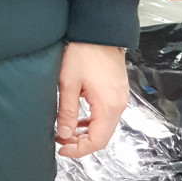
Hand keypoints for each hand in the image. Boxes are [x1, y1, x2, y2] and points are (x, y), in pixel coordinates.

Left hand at [55, 42, 128, 159]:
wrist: (99, 30)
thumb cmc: (83, 52)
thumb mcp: (68, 83)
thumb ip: (67, 111)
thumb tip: (65, 134)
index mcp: (108, 106)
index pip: (97, 141)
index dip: (79, 150)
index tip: (61, 148)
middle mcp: (119, 105)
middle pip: (103, 137)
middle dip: (81, 142)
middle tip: (61, 139)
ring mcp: (120, 98)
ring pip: (105, 126)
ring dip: (86, 132)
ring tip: (66, 129)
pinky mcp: (117, 91)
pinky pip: (107, 114)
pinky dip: (93, 121)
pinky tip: (78, 116)